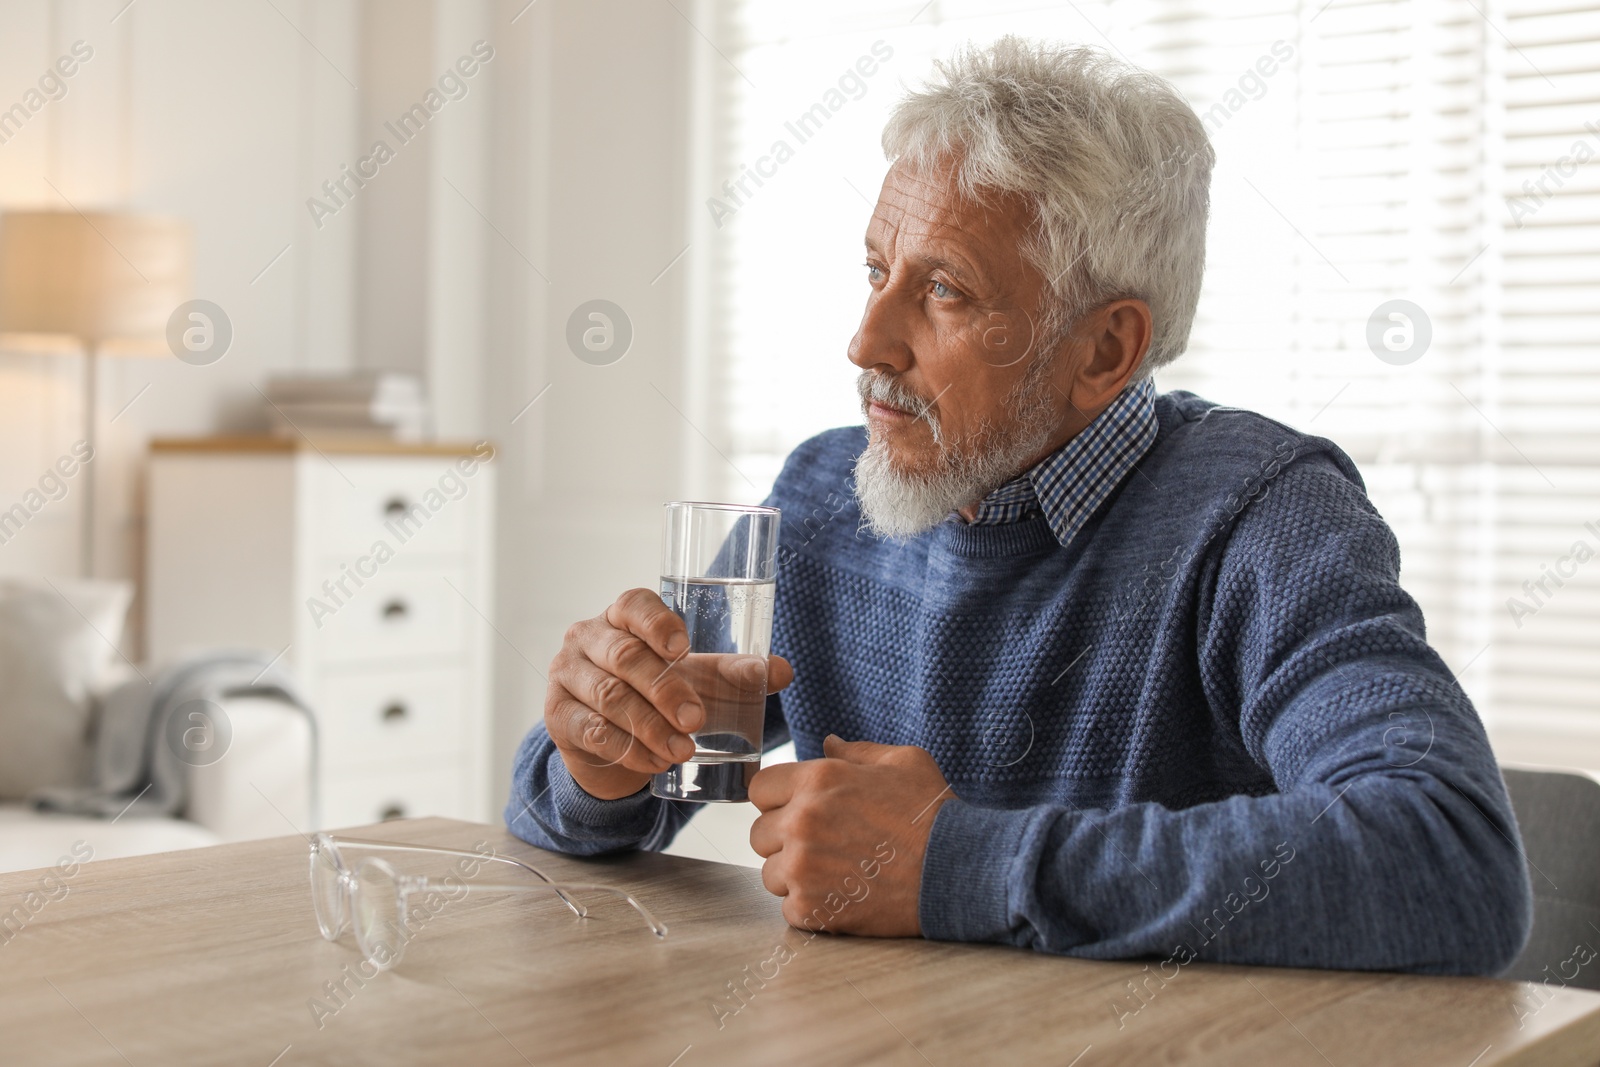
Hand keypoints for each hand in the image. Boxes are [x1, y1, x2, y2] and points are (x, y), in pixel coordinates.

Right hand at [545, 588, 792, 799]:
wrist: (613, 741)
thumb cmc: (659, 694)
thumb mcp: (699, 680)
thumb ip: (737, 673)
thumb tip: (783, 670)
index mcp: (623, 617)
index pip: (633, 605)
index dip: (657, 623)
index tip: (683, 648)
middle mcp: (588, 638)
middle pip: (625, 657)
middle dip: (664, 689)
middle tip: (696, 719)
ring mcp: (567, 676)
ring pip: (608, 697)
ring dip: (648, 727)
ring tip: (682, 750)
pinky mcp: (558, 716)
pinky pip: (591, 731)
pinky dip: (626, 748)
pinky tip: (653, 762)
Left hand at [749, 735, 952, 937]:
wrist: (958, 870)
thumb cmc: (932, 814)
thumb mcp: (903, 763)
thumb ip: (857, 752)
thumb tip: (828, 742)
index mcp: (817, 780)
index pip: (759, 788)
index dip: (778, 799)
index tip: (799, 810)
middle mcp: (802, 822)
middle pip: (759, 834)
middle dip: (784, 838)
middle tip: (824, 844)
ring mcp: (804, 868)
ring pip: (771, 874)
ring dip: (795, 875)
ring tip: (837, 871)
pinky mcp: (813, 908)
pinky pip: (789, 908)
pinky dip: (812, 907)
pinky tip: (844, 895)